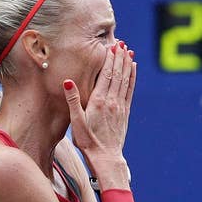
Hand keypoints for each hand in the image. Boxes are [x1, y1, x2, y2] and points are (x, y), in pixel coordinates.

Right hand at [63, 41, 136, 172]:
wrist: (106, 157)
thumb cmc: (88, 142)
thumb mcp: (76, 122)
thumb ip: (73, 100)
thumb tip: (68, 81)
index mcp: (99, 102)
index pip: (106, 75)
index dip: (110, 60)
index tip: (112, 47)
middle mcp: (112, 102)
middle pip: (117, 74)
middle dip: (120, 58)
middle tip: (122, 43)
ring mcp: (120, 106)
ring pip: (125, 80)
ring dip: (127, 64)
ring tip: (128, 51)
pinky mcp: (125, 112)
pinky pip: (130, 90)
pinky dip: (132, 78)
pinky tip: (133, 69)